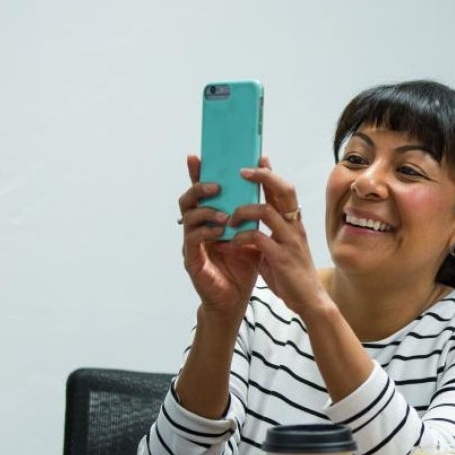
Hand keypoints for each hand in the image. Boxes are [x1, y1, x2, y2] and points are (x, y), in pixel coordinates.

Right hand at [178, 154, 261, 317]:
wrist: (237, 298)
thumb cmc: (243, 265)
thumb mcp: (254, 231)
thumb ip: (255, 206)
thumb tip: (266, 176)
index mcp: (210, 219)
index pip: (202, 192)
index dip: (196, 173)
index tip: (197, 156)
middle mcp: (197, 229)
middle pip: (188, 200)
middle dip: (199, 189)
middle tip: (216, 186)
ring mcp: (192, 244)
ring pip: (188, 218)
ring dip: (205, 212)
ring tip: (224, 214)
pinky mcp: (193, 261)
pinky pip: (193, 241)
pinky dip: (206, 233)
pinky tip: (220, 232)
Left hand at [228, 164, 329, 319]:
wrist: (310, 302)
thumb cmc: (292, 276)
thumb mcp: (278, 249)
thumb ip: (264, 233)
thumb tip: (243, 223)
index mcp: (294, 224)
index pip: (284, 190)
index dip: (271, 172)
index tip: (258, 158)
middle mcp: (294, 227)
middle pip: (283, 190)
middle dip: (262, 176)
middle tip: (241, 172)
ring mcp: (289, 241)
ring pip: (266, 210)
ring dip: (243, 210)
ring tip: (230, 219)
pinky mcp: (281, 257)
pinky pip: (257, 238)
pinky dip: (241, 237)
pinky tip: (232, 242)